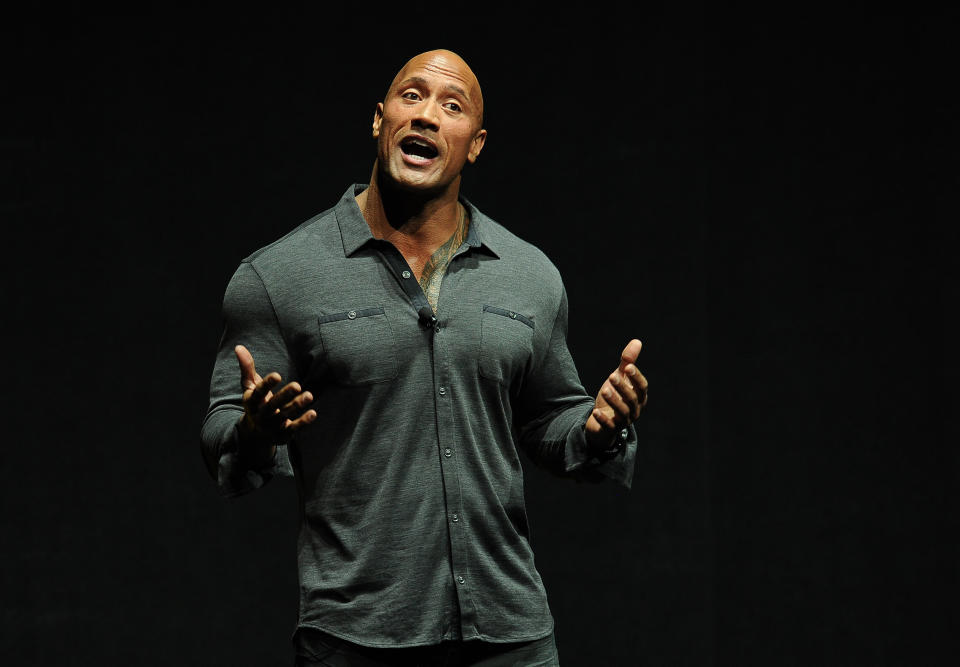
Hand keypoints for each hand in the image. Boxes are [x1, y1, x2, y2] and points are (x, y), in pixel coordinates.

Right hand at [235, 344, 316, 461]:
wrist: (254, 434)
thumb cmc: (256, 403)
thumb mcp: (249, 386)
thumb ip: (247, 368)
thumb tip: (238, 346)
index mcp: (252, 402)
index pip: (258, 393)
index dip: (267, 384)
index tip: (277, 375)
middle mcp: (261, 414)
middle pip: (273, 405)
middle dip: (285, 396)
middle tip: (297, 385)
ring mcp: (272, 426)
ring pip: (284, 415)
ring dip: (296, 406)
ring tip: (309, 395)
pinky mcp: (283, 435)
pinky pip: (293, 429)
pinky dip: (303, 422)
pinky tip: (313, 413)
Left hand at [585, 339, 648, 451]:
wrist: (602, 421)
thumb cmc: (615, 396)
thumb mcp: (620, 378)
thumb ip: (628, 362)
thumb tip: (637, 341)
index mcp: (639, 397)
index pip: (642, 387)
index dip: (636, 377)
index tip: (628, 366)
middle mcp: (635, 410)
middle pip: (632, 399)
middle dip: (623, 387)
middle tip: (611, 376)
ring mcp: (624, 421)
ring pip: (622, 412)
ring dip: (614, 401)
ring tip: (604, 390)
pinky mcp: (612, 429)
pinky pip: (609, 426)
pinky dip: (603, 420)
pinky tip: (595, 412)